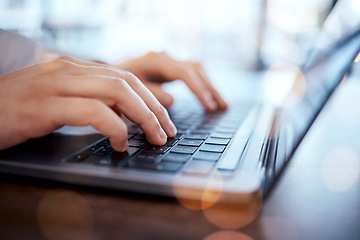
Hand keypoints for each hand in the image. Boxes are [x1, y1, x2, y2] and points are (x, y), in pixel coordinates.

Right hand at [0, 56, 176, 150]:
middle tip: (167, 131)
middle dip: (154, 108)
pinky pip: (92, 112)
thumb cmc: (17, 109)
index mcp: (74, 68)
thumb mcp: (58, 100)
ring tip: (155, 137)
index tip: (166, 118)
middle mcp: (68, 70)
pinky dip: (114, 128)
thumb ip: (89, 101)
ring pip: (116, 92)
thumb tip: (123, 117)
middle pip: (127, 83)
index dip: (151, 97)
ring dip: (144, 117)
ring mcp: (56, 85)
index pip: (125, 77)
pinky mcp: (44, 106)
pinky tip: (120, 143)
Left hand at [116, 52, 227, 110]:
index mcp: (156, 60)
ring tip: (221, 105)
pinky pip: (192, 74)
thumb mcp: (129, 90)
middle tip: (222, 107)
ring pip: (197, 70)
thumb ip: (150, 94)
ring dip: (209, 86)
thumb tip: (173, 101)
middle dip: (210, 89)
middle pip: (195, 69)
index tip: (209, 106)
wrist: (109, 72)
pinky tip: (209, 97)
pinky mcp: (170, 67)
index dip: (198, 90)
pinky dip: (202, 85)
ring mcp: (168, 61)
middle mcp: (165, 57)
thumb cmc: (116, 83)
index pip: (185, 74)